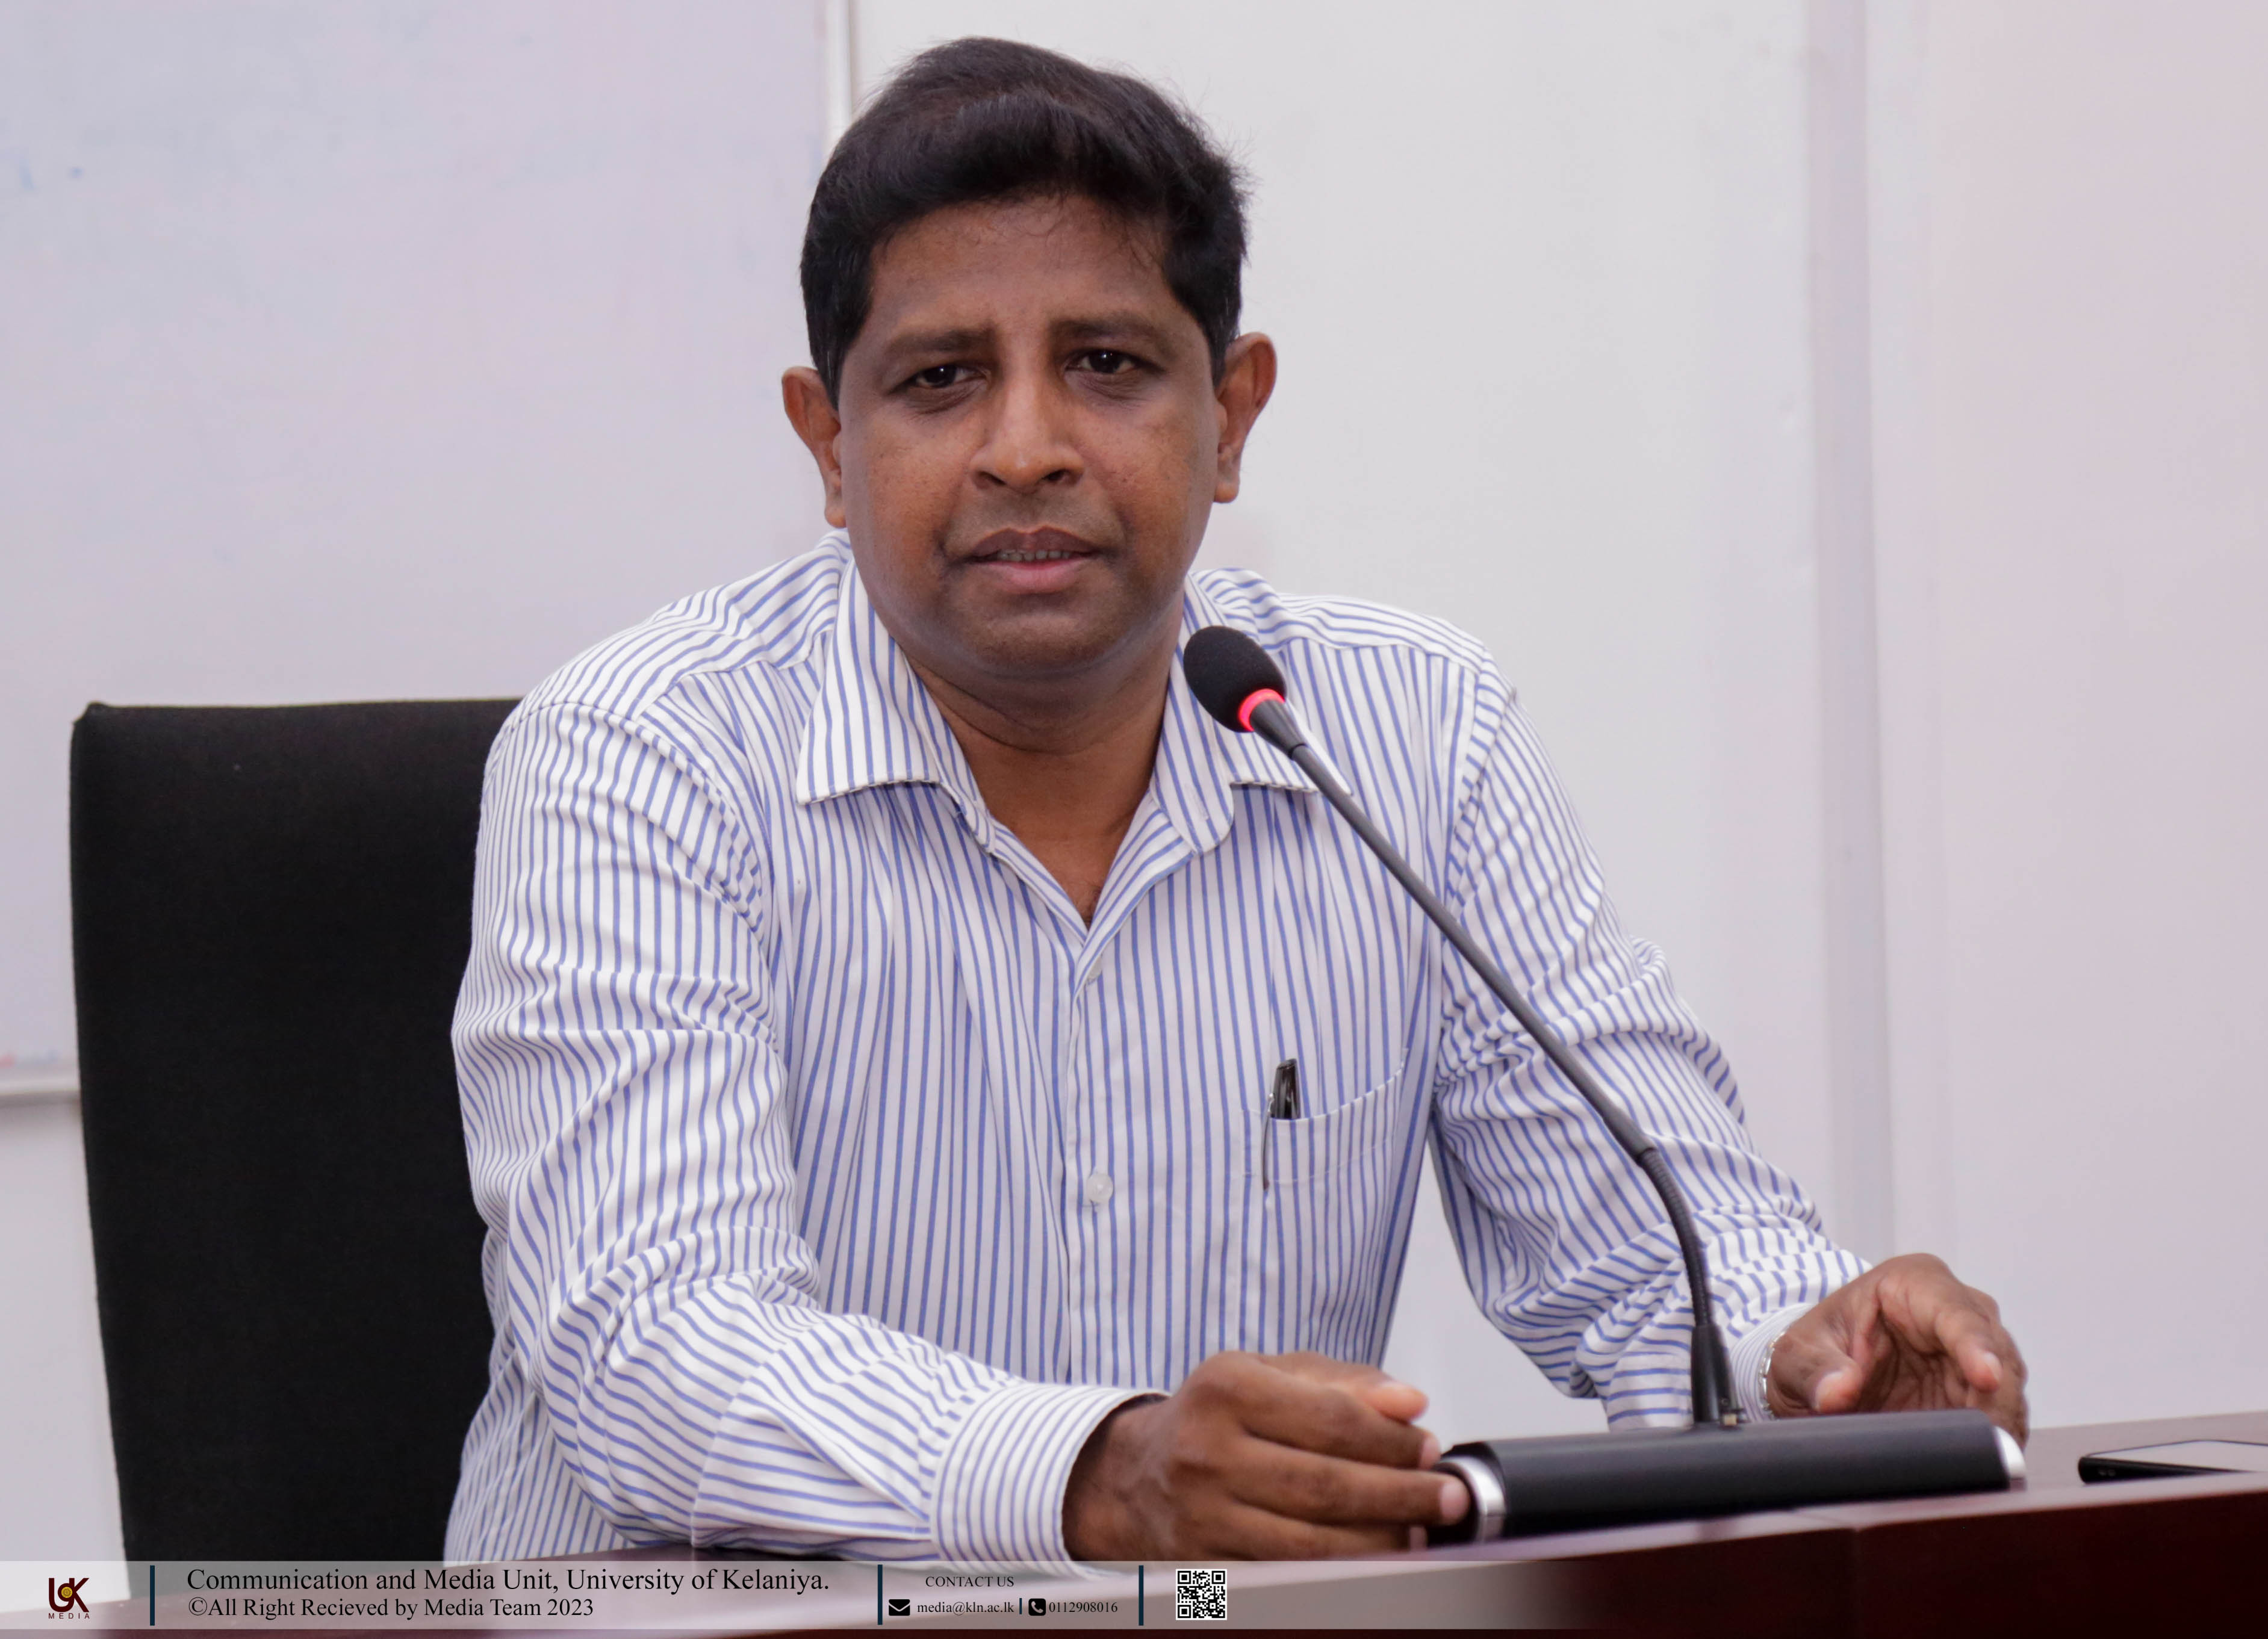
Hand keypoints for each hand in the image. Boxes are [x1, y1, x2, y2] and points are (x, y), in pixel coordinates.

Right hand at [1062, 1350, 1467, 1558]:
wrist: (1136, 1474)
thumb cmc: (1218, 1417)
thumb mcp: (1271, 1375)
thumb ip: (1345, 1383)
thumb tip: (1410, 1403)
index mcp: (1226, 1388)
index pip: (1332, 1420)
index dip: (1393, 1441)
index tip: (1431, 1449)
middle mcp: (1207, 1450)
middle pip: (1327, 1487)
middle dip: (1401, 1496)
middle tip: (1447, 1498)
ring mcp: (1203, 1514)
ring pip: (1312, 1544)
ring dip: (1381, 1544)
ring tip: (1421, 1534)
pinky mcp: (1205, 1565)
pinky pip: (1288, 1577)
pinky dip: (1341, 1573)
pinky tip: (1375, 1559)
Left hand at [1767, 1253, 2028, 1441]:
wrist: (1821, 1373)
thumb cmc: (1816, 1349)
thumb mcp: (1796, 1357)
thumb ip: (1814, 1371)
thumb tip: (1835, 1392)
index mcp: (1913, 1283)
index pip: (1956, 1311)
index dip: (1975, 1346)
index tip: (1986, 1378)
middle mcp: (1956, 1310)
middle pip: (1997, 1353)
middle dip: (1996, 1399)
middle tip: (1988, 1443)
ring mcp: (1974, 1352)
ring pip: (2008, 1389)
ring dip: (2000, 1425)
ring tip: (1985, 1460)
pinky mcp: (1980, 1392)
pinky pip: (2002, 1417)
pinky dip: (1994, 1440)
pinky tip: (1985, 1464)